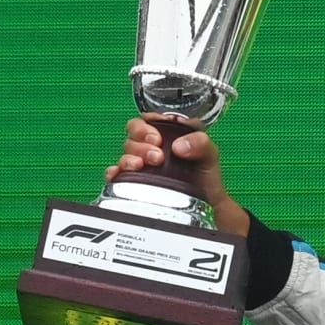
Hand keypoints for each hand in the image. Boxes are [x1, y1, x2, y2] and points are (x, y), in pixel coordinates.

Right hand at [104, 114, 250, 236]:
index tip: (156, 137)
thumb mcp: (209, 154)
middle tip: (157, 156)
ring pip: (125, 154)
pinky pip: (117, 174)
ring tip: (143, 165)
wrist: (207, 203)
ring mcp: (142, 164)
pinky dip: (115, 173)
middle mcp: (151, 147)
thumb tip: (179, 146)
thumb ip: (201, 143)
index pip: (147, 121)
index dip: (147, 126)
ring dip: (130, 158)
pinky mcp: (134, 181)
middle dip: (141, 144)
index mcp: (167, 134)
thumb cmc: (206, 175)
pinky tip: (119, 174)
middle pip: (133, 137)